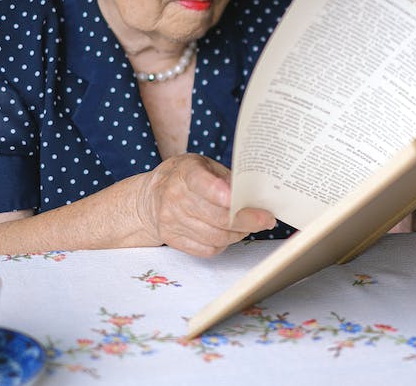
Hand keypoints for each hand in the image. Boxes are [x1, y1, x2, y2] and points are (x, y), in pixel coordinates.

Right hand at [140, 154, 275, 256]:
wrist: (149, 198)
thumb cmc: (184, 178)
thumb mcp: (203, 165)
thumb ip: (226, 178)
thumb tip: (255, 196)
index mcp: (185, 173)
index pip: (202, 183)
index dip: (221, 193)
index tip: (239, 199)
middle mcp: (175, 197)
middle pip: (217, 217)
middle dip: (247, 220)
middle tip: (266, 219)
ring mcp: (172, 221)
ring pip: (216, 236)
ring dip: (239, 234)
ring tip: (249, 226)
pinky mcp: (173, 240)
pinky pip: (207, 249)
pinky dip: (224, 244)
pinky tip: (230, 234)